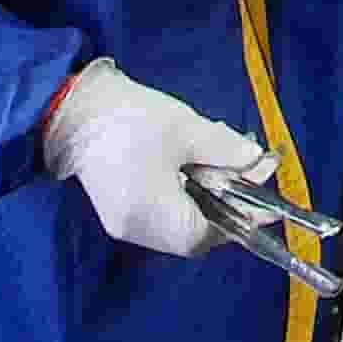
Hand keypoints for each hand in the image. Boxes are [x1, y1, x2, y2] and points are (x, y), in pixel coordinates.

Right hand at [41, 61, 281, 257]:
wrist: (73, 108)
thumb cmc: (133, 120)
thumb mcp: (188, 130)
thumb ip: (227, 150)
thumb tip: (259, 163)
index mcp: (157, 219)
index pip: (212, 233)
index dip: (244, 215)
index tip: (269, 199)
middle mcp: (140, 231)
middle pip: (196, 230)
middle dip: (227, 199)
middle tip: (248, 168)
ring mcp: (125, 222)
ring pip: (179, 218)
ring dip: (207, 192)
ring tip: (221, 153)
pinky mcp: (118, 207)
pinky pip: (161, 209)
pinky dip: (185, 190)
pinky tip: (194, 159)